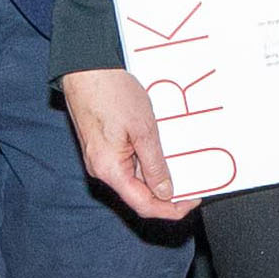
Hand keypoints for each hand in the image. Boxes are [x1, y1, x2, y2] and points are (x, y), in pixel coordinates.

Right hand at [59, 66, 191, 221]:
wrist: (86, 68)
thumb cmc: (109, 93)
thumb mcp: (143, 131)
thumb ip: (155, 165)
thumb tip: (165, 192)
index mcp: (110, 170)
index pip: (144, 205)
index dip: (170, 209)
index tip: (191, 201)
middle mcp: (102, 169)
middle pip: (139, 195)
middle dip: (167, 193)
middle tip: (192, 183)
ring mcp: (102, 158)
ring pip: (135, 179)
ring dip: (158, 176)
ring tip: (182, 165)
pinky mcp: (104, 146)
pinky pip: (128, 163)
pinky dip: (147, 162)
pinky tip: (163, 152)